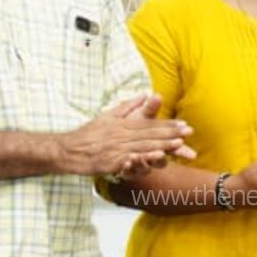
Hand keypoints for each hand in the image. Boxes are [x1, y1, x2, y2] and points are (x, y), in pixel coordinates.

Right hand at [58, 95, 195, 177]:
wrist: (67, 149)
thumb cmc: (88, 134)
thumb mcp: (107, 116)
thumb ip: (127, 106)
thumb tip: (144, 95)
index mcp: (123, 125)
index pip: (150, 124)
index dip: (168, 125)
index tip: (185, 125)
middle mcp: (121, 135)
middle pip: (150, 134)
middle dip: (171, 133)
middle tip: (188, 132)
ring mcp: (116, 148)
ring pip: (143, 146)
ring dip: (162, 145)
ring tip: (179, 143)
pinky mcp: (110, 161)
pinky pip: (129, 160)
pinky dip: (143, 158)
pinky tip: (155, 158)